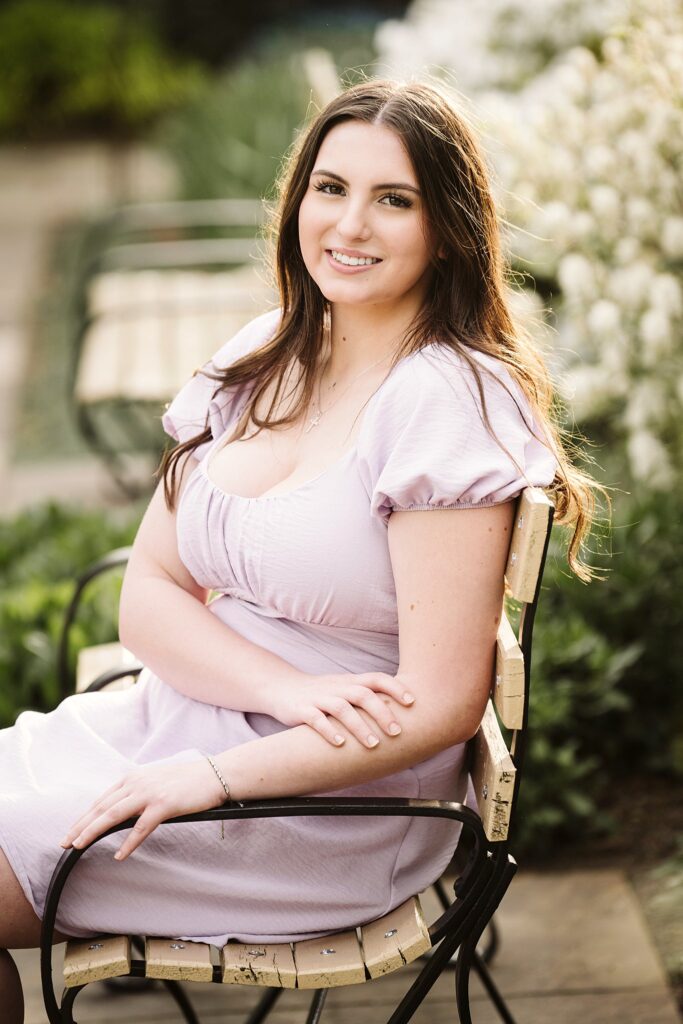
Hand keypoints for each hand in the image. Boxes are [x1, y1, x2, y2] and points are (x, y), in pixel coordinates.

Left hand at [60, 759, 226, 860]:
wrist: (215, 773)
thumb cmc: (189, 780)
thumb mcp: (157, 782)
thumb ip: (138, 793)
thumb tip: (123, 811)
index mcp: (134, 778)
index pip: (102, 800)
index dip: (84, 816)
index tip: (71, 831)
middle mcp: (137, 783)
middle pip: (102, 807)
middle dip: (81, 825)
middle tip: (65, 842)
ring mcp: (150, 793)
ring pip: (114, 814)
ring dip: (93, 830)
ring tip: (79, 845)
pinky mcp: (164, 805)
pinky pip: (142, 827)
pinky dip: (129, 842)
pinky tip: (120, 855)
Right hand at [270, 672, 414, 748]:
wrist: (282, 688)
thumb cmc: (322, 693)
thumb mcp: (345, 690)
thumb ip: (368, 696)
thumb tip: (402, 712)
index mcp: (350, 682)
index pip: (376, 678)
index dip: (395, 687)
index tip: (412, 702)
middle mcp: (337, 687)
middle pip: (362, 694)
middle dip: (381, 713)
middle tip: (397, 732)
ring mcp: (319, 698)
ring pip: (342, 708)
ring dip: (359, 726)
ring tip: (373, 745)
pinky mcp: (302, 710)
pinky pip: (316, 719)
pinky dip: (328, 731)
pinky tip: (340, 744)